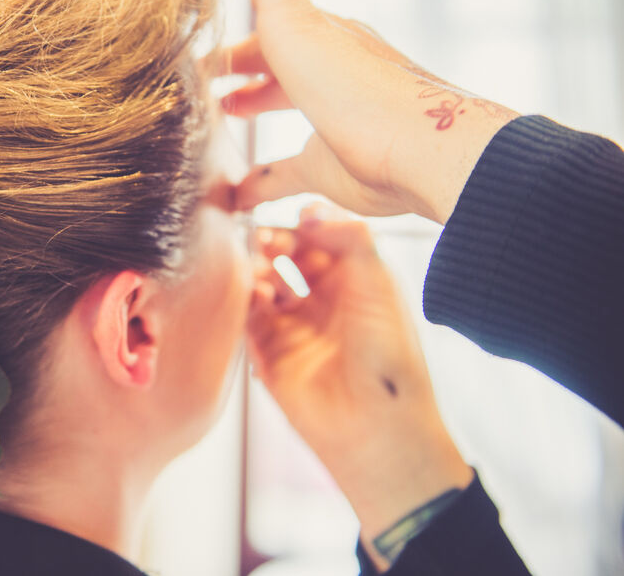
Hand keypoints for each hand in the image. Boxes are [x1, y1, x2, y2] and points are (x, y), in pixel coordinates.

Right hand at [205, 0, 518, 223]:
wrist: (417, 153)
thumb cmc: (352, 86)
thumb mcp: (293, 16)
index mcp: (319, 33)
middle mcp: (328, 71)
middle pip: (276, 57)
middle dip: (240, 58)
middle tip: (206, 71)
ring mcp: (333, 120)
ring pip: (284, 107)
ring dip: (251, 106)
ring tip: (222, 117)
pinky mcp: (334, 169)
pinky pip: (285, 175)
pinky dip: (258, 181)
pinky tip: (239, 195)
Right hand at [247, 204, 471, 568]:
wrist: (374, 424)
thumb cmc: (388, 354)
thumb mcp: (379, 281)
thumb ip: (348, 236)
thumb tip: (307, 209)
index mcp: (356, 282)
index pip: (322, 239)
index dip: (306, 223)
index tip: (293, 212)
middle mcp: (324, 301)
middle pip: (288, 257)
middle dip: (273, 241)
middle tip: (260, 234)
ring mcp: (294, 327)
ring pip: (264, 283)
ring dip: (255, 267)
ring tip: (252, 259)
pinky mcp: (268, 353)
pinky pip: (247, 317)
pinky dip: (243, 298)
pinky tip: (252, 289)